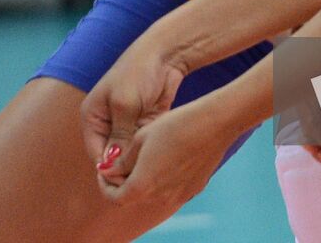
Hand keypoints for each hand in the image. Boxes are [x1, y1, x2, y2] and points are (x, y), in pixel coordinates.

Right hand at [82, 35, 186, 174]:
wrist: (166, 53)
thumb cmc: (139, 72)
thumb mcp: (125, 105)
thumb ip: (118, 136)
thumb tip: (112, 168)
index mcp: (92, 117)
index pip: (97, 155)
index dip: (110, 171)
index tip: (127, 183)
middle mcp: (107, 123)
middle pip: (113, 157)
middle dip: (126, 168)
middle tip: (142, 179)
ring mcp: (126, 124)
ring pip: (130, 153)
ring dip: (139, 161)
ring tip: (152, 169)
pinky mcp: (145, 123)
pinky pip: (144, 145)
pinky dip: (150, 152)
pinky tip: (161, 159)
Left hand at [95, 99, 230, 226]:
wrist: (214, 123)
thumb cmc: (175, 125)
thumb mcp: (142, 137)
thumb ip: (123, 160)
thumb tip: (110, 170)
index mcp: (142, 185)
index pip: (114, 197)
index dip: (105, 184)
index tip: (106, 170)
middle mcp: (160, 197)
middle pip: (134, 197)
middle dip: (124, 182)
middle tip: (122, 162)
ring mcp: (180, 195)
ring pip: (153, 193)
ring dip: (144, 181)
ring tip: (146, 156)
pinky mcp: (194, 188)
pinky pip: (172, 189)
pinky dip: (164, 179)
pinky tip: (169, 157)